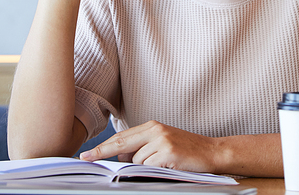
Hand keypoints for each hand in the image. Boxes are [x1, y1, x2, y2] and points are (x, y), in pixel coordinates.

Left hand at [80, 120, 220, 172]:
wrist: (212, 152)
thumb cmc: (186, 150)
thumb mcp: (162, 144)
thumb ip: (142, 148)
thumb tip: (121, 157)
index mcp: (152, 126)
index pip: (122, 137)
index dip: (103, 147)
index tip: (86, 154)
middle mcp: (155, 130)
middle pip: (121, 144)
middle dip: (102, 153)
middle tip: (86, 159)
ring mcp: (161, 141)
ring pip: (136, 161)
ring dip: (142, 168)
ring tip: (162, 165)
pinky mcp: (168, 153)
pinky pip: (148, 167)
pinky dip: (152, 172)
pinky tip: (167, 168)